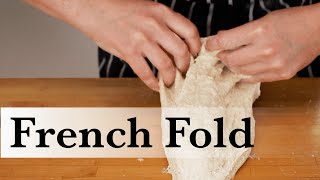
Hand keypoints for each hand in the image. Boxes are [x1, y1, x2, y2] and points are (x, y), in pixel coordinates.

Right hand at [75, 0, 200, 90]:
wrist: (92, 7)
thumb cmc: (118, 8)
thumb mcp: (147, 8)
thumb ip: (163, 23)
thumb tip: (175, 43)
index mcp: (162, 12)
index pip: (190, 31)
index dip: (196, 47)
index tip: (195, 55)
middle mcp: (154, 25)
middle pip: (181, 51)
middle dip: (186, 66)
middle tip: (184, 72)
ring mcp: (141, 39)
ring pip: (166, 65)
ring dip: (171, 78)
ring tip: (170, 82)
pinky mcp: (128, 51)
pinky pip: (146, 73)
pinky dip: (152, 83)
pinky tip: (154, 86)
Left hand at [206, 4, 319, 82]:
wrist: (318, 30)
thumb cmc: (291, 21)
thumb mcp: (263, 20)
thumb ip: (241, 32)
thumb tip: (222, 39)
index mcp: (259, 31)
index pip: (226, 42)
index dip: (213, 44)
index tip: (210, 46)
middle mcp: (266, 50)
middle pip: (230, 60)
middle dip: (222, 56)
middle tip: (222, 53)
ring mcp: (274, 65)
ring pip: (240, 72)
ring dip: (233, 66)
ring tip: (233, 60)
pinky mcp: (281, 75)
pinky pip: (254, 79)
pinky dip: (245, 74)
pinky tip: (244, 68)